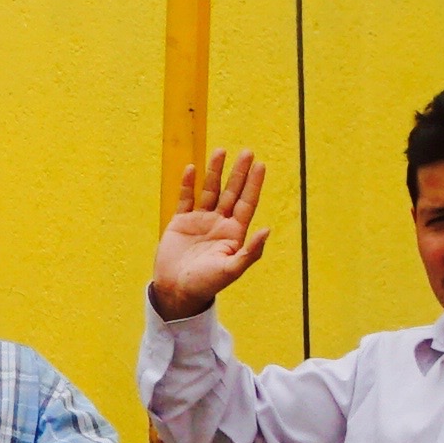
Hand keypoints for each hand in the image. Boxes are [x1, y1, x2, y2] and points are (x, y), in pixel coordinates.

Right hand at [151, 148, 271, 319]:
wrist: (176, 291)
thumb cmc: (206, 284)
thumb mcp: (231, 270)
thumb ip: (250, 251)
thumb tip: (267, 229)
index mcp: (234, 233)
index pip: (247, 203)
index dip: (254, 184)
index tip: (260, 165)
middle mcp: (219, 223)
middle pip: (231, 192)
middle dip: (238, 172)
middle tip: (247, 152)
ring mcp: (200, 221)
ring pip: (210, 190)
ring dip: (215, 172)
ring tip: (221, 151)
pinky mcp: (180, 222)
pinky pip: (186, 199)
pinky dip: (188, 184)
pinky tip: (192, 169)